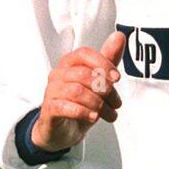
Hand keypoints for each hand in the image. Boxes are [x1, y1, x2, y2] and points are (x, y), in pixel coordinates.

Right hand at [31, 31, 125, 151]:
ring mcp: (51, 92)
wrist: (62, 131)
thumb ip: (108, 61)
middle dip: (105, 90)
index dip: (103, 64)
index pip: (85, 54)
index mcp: (69, 63)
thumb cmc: (81, 104)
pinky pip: (64, 107)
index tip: (117, 78)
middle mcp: (58, 74)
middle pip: (84, 74)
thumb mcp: (98, 83)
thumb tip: (120, 36)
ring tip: (109, 115)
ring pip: (77, 92)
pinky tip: (93, 117)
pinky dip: (82, 112)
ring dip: (98, 104)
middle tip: (116, 104)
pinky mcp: (49, 110)